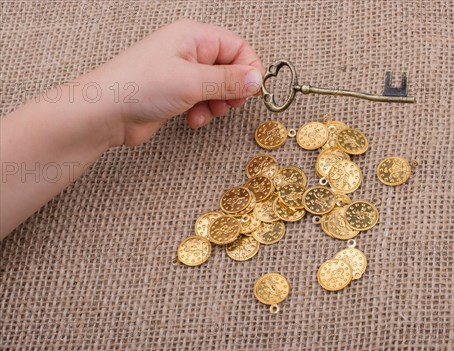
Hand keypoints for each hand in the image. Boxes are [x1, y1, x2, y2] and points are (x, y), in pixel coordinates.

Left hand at [87, 19, 263, 146]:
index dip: (248, 69)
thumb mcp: (193, 82)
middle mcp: (188, 51)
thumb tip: (257, 80)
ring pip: (216, 87)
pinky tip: (192, 120)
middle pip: (229, 68)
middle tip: (228, 105)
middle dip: (231, 90)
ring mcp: (180, 72)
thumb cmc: (140, 87)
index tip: (250, 92)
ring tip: (205, 114)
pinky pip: (201, 100)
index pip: (237, 47)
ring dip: (216, 104)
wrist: (104, 113)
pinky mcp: (174, 93)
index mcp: (193, 36)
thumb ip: (229, 81)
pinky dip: (202, 111)